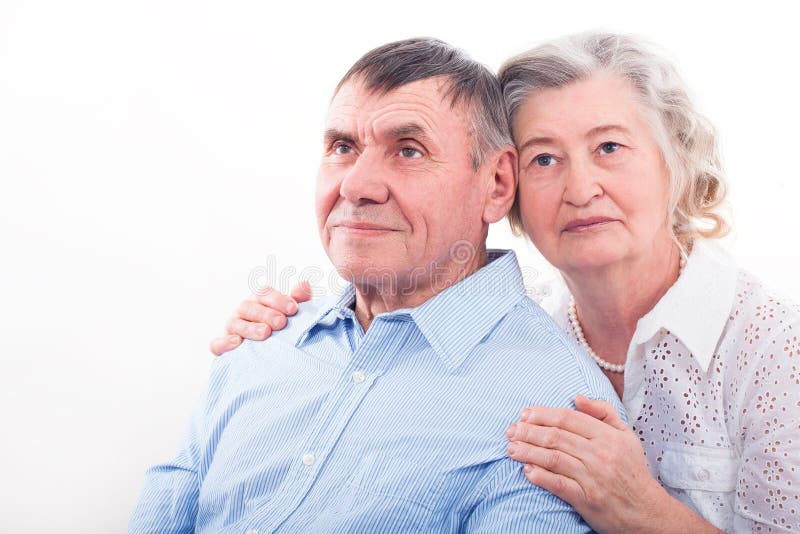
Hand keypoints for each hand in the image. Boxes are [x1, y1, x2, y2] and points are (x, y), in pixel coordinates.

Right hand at [209, 282, 312, 355]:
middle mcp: (243, 311)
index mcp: (259, 300)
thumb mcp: (292, 314)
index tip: (293, 309)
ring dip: (249, 328)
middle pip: (249, 306)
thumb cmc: (282, 328)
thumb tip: (305, 285)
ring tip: (265, 333)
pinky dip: (224, 342)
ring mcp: (231, 327)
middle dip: (265, 314)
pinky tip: (237, 343)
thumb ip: (299, 299)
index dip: (278, 299)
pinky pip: (217, 343)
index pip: (264, 293)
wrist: (269, 354)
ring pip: (234, 323)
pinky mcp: (222, 345)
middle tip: (281, 322)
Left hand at [505, 395, 675, 533]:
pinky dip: (541, 476)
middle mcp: (600, 454)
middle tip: (511, 431)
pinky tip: (527, 471)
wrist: (647, 512)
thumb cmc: (633, 471)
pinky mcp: (587, 499)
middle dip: (529, 432)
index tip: (525, 414)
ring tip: (511, 449)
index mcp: (607, 436)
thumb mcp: (626, 435)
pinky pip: (559, 484)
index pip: (567, 418)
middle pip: (556, 437)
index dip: (542, 414)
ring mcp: (593, 477)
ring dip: (528, 452)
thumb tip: (576, 397)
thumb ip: (603, 412)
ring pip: (553, 458)